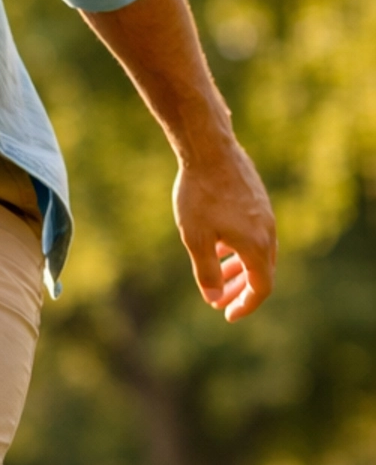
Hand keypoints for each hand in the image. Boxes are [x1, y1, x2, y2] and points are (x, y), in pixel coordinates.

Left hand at [173, 137, 276, 319]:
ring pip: (257, 253)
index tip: (227, 315)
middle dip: (240, 291)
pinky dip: (240, 250)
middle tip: (219, 303)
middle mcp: (267, 232)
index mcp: (256, 245)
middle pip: (261, 272)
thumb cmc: (199, 195)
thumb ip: (206, 272)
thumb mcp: (196, 238)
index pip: (261, 287)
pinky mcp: (258, 202)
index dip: (246, 305)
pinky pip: (254, 235)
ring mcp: (265, 215)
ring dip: (238, 270)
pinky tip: (219, 248)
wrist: (209, 150)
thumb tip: (214, 298)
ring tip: (217, 279)